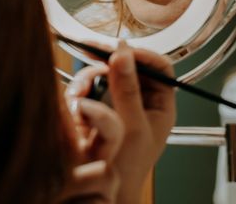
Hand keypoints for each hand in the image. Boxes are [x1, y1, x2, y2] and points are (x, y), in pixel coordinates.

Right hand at [66, 41, 175, 203]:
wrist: (104, 194)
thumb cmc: (127, 169)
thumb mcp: (132, 127)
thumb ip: (128, 89)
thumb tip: (124, 53)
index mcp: (161, 103)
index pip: (159, 67)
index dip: (142, 54)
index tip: (121, 51)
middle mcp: (141, 99)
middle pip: (129, 64)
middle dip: (108, 58)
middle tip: (90, 48)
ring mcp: (119, 103)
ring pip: (106, 73)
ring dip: (90, 75)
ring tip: (80, 89)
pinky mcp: (98, 108)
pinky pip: (89, 87)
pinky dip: (80, 88)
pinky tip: (74, 99)